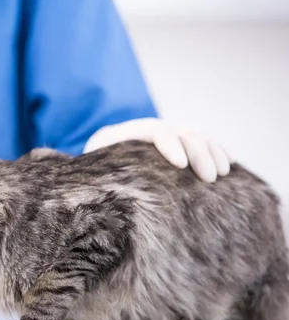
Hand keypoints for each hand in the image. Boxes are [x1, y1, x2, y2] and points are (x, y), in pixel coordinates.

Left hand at [83, 118, 232, 182]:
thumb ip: (98, 176)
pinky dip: (217, 151)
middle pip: (181, 132)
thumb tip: (103, 190)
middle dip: (199, 153)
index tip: (180, 165)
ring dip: (212, 152)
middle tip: (209, 178)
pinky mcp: (176, 146)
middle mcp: (148, 130)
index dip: (169, 145)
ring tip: (222, 173)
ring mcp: (164, 135)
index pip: (154, 131)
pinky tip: (230, 164)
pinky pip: (202, 143)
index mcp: (124, 134)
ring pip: (195, 135)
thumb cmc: (89, 176)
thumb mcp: (89, 174)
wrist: (93, 165)